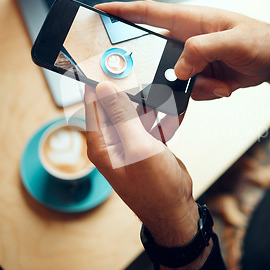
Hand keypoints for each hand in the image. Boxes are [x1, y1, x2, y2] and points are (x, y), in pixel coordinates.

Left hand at [84, 82, 197, 246]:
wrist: (176, 209)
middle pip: (115, 103)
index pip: (94, 102)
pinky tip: (173, 108)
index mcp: (101, 143)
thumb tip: (105, 88)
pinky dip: (161, 115)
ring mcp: (130, 142)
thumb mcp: (138, 149)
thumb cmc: (155, 189)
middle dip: (128, 88)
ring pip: (135, 110)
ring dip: (148, 101)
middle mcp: (112, 141)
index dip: (100, 79)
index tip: (108, 59)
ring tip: (161, 92)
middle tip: (141, 73)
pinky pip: (150, 121)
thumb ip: (122, 117)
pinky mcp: (146, 144)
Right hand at [95, 1, 269, 99]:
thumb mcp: (235, 42)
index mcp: (190, 21)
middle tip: (175, 79)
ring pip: (173, 79)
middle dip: (160, 71)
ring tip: (219, 82)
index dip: (121, 12)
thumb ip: (203, 50)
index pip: (148, 13)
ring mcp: (194, 59)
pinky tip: (224, 86)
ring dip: (195, 86)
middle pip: (156, 54)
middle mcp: (187, 39)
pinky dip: (206, 92)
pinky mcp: (201, 75)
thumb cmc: (262, 41)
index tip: (98, 13)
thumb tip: (178, 69)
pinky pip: (190, 90)